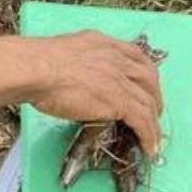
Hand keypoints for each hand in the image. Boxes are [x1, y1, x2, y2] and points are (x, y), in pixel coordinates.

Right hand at [29, 31, 163, 155]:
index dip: (145, 74)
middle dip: (155, 97)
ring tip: (153, 139)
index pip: (136, 56)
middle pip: (150, 78)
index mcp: (103, 43)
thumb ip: (78, 62)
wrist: (37, 69)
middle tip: (152, 113)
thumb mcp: (65, 52)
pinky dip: (149, 136)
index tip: (145, 85)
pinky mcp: (119, 101)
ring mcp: (120, 79)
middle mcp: (117, 58)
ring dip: (154, 123)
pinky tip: (148, 148)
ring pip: (149, 103)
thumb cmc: (37, 62)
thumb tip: (75, 78)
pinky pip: (143, 121)